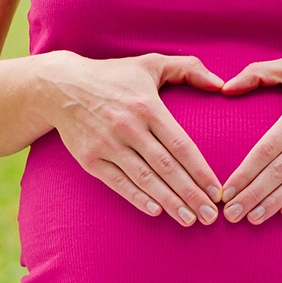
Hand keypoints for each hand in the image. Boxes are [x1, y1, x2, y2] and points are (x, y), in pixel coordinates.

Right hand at [39, 52, 224, 225]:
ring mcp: (107, 144)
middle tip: (211, 215)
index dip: (201, 170)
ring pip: (144, 179)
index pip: (181, 144)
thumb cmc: (113, 76)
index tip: (217, 191)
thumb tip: (221, 84)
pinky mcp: (90, 159)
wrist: (60, 86)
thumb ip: (189, 68)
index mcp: (147, 106)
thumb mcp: (151, 63)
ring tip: (189, 219)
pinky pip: (117, 183)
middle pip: (166, 167)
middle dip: (191, 194)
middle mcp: (128, 127)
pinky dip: (137, 198)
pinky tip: (156, 211)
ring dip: (169, 202)